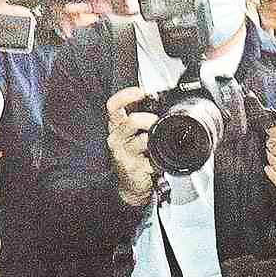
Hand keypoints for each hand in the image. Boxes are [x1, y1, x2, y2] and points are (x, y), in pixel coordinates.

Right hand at [106, 86, 158, 206]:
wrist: (131, 183)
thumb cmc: (134, 155)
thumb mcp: (133, 133)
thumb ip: (142, 117)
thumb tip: (162, 101)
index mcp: (116, 126)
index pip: (113, 106)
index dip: (126, 96)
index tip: (140, 92)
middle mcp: (116, 138)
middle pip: (130, 121)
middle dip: (149, 119)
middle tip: (158, 121)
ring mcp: (124, 154)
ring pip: (143, 140)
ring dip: (156, 139)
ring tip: (160, 142)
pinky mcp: (133, 167)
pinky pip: (152, 158)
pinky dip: (159, 158)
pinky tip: (158, 159)